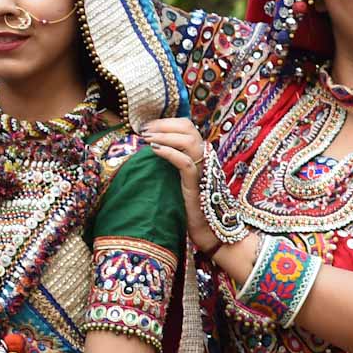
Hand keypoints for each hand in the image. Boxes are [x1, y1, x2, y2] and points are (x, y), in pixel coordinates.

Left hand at [140, 118, 217, 253]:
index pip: (187, 126)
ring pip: (188, 141)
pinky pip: (185, 162)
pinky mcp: (197, 184)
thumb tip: (151, 148)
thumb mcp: (180, 177)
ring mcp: (203, 170)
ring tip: (147, 139)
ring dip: (165, 136)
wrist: (208, 230)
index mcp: (200, 154)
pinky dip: (170, 153)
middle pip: (188, 128)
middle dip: (163, 125)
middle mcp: (204, 157)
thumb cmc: (191, 205)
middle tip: (144, 130)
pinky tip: (155, 151)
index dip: (167, 122)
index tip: (148, 126)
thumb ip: (173, 161)